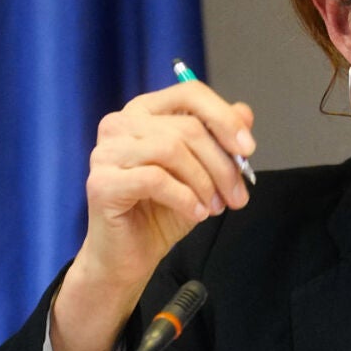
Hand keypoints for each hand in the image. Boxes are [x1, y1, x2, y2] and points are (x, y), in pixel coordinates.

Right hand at [80, 80, 255, 284]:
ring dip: (204, 182)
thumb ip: (219, 141)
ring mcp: (107, 152)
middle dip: (222, 164)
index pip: (189, 93)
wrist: (129, 257)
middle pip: (186, 127)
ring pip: (171, 150)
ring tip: (214, 207)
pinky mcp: (102, 182)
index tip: (248, 149)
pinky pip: (155, 179)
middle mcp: (120, 124)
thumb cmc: (161, 212)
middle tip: (238, 196)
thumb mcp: (201, 173)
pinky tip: (196, 213)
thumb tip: (244, 113)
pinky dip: (184, 198)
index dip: (224, 117)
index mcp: (144, 112)